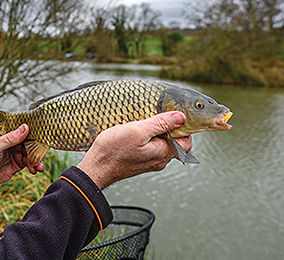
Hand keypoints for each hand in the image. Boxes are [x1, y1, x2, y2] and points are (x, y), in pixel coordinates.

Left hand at [0, 124, 44, 193]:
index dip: (32, 132)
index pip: (21, 130)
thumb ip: (9, 139)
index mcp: (5, 135)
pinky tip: (36, 169)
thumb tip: (25, 127)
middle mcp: (12, 143)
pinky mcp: (17, 164)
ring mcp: (15, 153)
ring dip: (36, 159)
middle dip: (36, 148)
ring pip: (30, 153)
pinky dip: (34, 166)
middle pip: (28, 142)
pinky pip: (29, 163)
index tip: (41, 135)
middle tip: (42, 153)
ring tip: (38, 166)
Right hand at [77, 111, 191, 189]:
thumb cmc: (114, 150)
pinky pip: (150, 148)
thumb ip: (161, 123)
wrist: (96, 168)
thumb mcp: (138, 130)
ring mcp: (149, 162)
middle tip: (153, 117)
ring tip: (141, 124)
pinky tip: (134, 133)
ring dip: (155, 133)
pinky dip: (146, 139)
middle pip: (175, 142)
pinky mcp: (139, 162)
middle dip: (168, 128)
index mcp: (164, 153)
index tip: (170, 115)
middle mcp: (159, 160)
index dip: (182, 126)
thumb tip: (181, 117)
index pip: (187, 141)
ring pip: (162, 144)